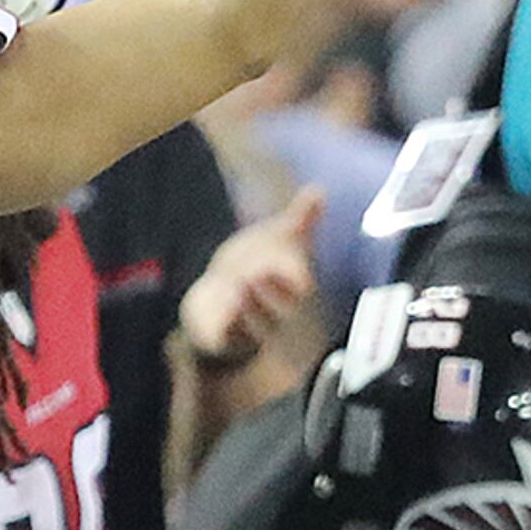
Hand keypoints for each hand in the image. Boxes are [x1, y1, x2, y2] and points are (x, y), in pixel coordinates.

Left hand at [178, 189, 319, 366]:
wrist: (224, 290)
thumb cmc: (260, 261)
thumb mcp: (280, 236)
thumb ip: (300, 217)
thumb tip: (318, 189)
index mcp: (291, 289)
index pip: (300, 289)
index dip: (294, 279)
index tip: (293, 271)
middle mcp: (274, 312)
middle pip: (278, 311)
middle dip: (269, 295)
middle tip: (255, 275)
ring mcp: (249, 327)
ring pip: (252, 327)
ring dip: (245, 310)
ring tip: (237, 290)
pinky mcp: (223, 338)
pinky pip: (223, 340)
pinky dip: (220, 330)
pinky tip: (213, 314)